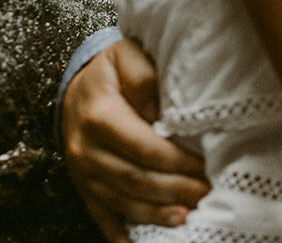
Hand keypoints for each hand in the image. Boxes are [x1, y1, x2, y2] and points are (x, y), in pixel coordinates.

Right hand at [61, 40, 209, 240]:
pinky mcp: (84, 188)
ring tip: (185, 218)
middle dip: (174, 190)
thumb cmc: (111, 71)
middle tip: (207, 194)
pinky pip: (101, 215)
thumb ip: (144, 77)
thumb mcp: (126, 57)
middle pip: (135, 179)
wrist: (75, 86)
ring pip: (121, 201)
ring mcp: (82, 174)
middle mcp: (86, 151)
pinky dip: (121, 233)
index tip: (206, 168)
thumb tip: (160, 111)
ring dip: (155, 214)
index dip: (177, 162)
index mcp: (100, 118)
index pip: (145, 148)